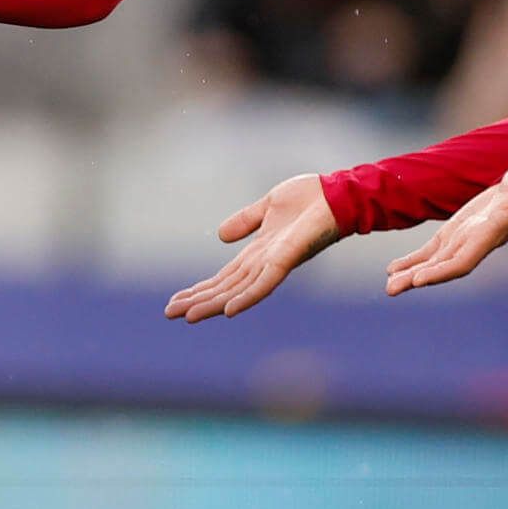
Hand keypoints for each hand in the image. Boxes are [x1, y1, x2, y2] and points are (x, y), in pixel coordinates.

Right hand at [164, 174, 343, 321]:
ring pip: (238, 290)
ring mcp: (276, 262)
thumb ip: (246, 221)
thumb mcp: (268, 205)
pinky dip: (247, 297)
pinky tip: (229, 311)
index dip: (200, 289)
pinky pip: (265, 282)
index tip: (175, 301)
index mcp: (258, 252)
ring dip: (213, 304)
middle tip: (169, 313)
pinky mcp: (289, 257)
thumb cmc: (310, 198)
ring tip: (188, 317)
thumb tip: (220, 236)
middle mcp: (265, 263)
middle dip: (198, 301)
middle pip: (226, 288)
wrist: (338, 191)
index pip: (224, 277)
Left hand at [384, 161, 507, 296]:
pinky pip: (433, 250)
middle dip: (418, 278)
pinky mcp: (457, 230)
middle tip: (391, 290)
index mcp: (490, 234)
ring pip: (435, 261)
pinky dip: (414, 260)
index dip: (442, 271)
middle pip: (443, 266)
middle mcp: (475, 242)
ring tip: (389, 286)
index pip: (464, 260)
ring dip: (411, 273)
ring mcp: (464, 238)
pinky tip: (394, 269)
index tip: (419, 280)